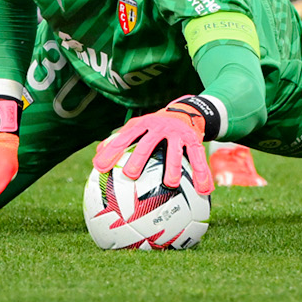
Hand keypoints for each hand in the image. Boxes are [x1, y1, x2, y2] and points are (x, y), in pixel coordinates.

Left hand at [92, 96, 214, 194]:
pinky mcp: (194, 139)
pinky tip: (205, 190)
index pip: (123, 138)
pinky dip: (202, 174)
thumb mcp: (139, 127)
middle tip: (130, 174)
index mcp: (143, 125)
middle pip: (147, 143)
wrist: (187, 110)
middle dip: (139, 158)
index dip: (111, 152)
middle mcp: (159, 127)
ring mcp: (177, 133)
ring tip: (170, 184)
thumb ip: (120, 139)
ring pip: (175, 151)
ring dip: (173, 167)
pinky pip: (198, 158)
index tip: (99, 168)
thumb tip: (97, 155)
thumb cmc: (156, 125)